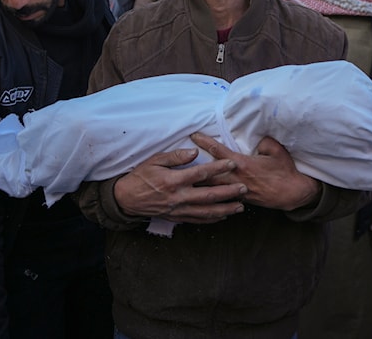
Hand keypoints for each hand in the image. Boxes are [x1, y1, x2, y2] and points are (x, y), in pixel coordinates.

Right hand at [113, 147, 246, 223]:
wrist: (127, 199)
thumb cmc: (141, 176)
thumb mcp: (155, 160)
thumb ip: (176, 157)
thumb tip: (195, 152)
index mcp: (172, 180)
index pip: (200, 173)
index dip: (218, 168)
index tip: (232, 163)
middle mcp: (178, 197)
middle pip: (208, 195)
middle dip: (228, 192)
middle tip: (244, 188)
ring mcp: (178, 210)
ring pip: (206, 212)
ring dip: (224, 210)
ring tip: (240, 207)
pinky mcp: (177, 218)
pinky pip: (198, 220)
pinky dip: (212, 219)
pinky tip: (223, 217)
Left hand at [191, 133, 321, 210]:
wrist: (292, 193)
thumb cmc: (285, 170)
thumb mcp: (276, 150)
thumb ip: (263, 142)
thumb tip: (255, 138)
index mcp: (242, 164)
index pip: (219, 151)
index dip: (205, 142)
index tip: (194, 135)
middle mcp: (236, 178)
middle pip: (208, 172)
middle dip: (193, 166)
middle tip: (178, 162)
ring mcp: (237, 190)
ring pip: (212, 187)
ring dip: (198, 183)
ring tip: (182, 180)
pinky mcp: (240, 199)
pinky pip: (221, 196)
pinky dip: (210, 195)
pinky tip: (200, 195)